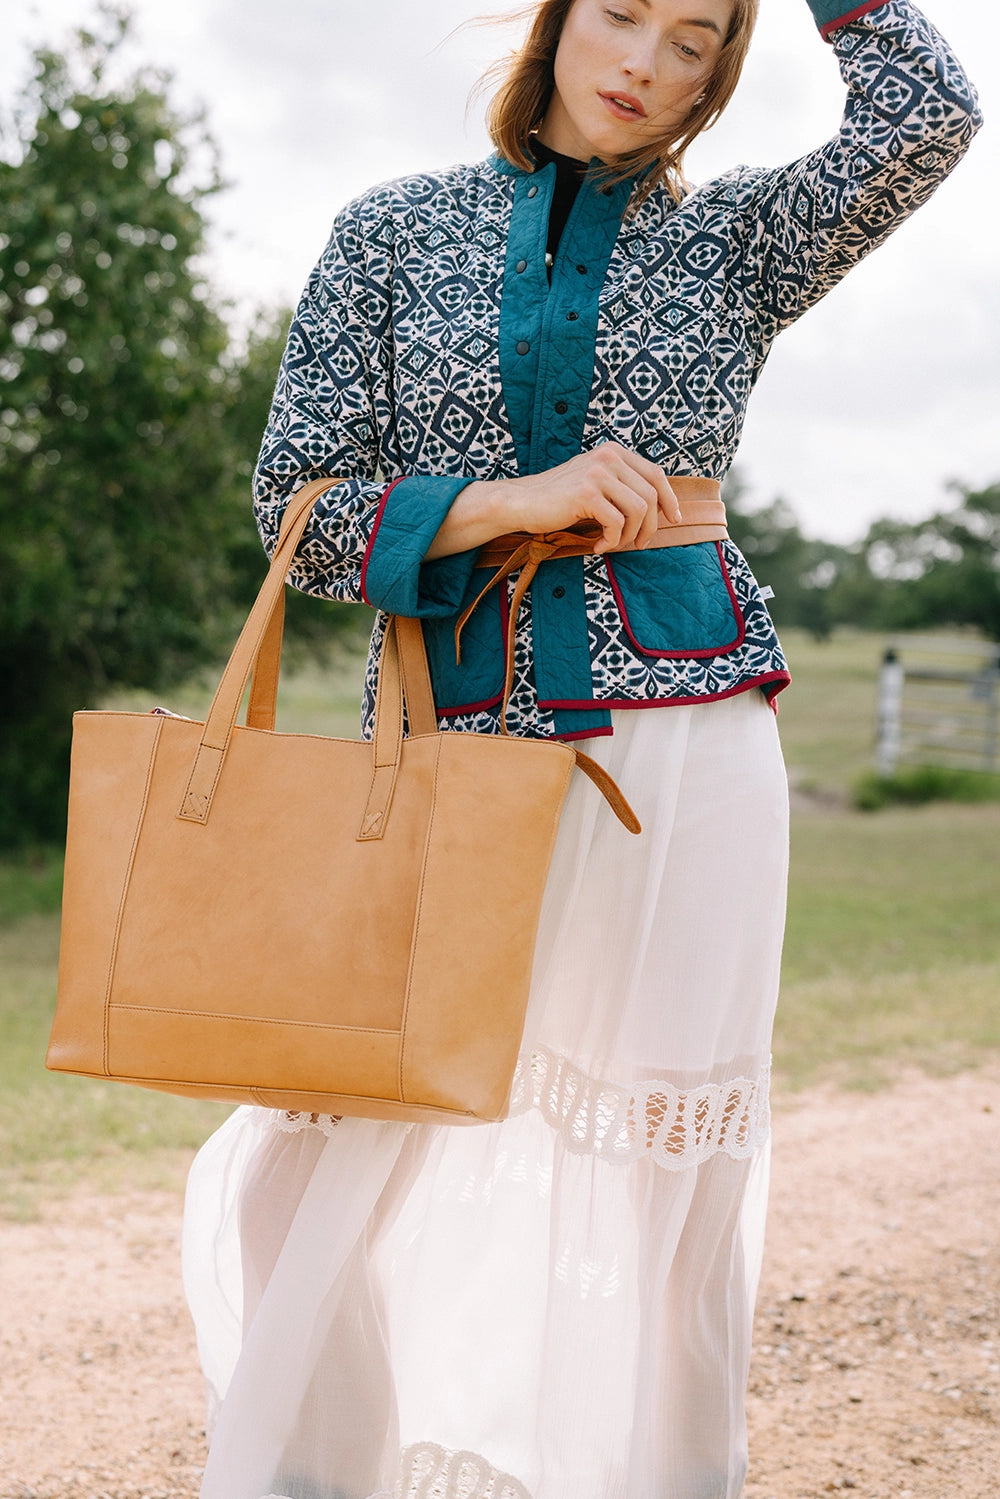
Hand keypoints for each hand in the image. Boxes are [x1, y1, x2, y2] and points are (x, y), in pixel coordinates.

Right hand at [499, 442, 681, 552]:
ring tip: (613, 544)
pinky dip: (612, 540)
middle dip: (649, 526)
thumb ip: (622, 486)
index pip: (655, 474)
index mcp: (614, 452)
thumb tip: (660, 507)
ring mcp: (597, 473)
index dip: (669, 499)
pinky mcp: (586, 493)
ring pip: (637, 510)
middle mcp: (608, 457)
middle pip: (650, 495)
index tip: (674, 519)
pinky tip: (598, 546)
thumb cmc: (560, 500)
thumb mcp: (596, 483)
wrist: (523, 502)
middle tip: (638, 544)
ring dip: (629, 535)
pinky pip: (616, 523)